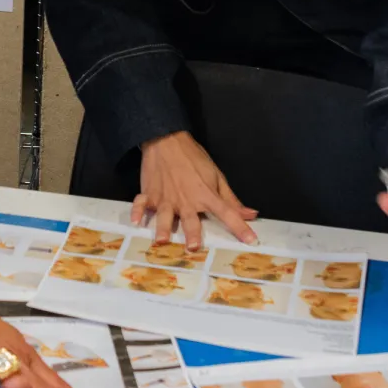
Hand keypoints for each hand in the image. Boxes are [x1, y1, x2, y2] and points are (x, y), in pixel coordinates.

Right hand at [134, 131, 256, 247]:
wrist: (167, 140)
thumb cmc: (194, 158)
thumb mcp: (217, 176)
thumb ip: (231, 199)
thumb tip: (251, 214)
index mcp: (206, 195)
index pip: (227, 213)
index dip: (240, 227)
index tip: (251, 240)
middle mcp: (186, 200)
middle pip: (191, 220)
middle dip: (193, 233)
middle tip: (194, 247)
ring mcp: (166, 197)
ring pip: (165, 215)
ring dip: (163, 227)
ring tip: (162, 240)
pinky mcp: (149, 193)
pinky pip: (141, 203)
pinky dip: (137, 211)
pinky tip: (136, 221)